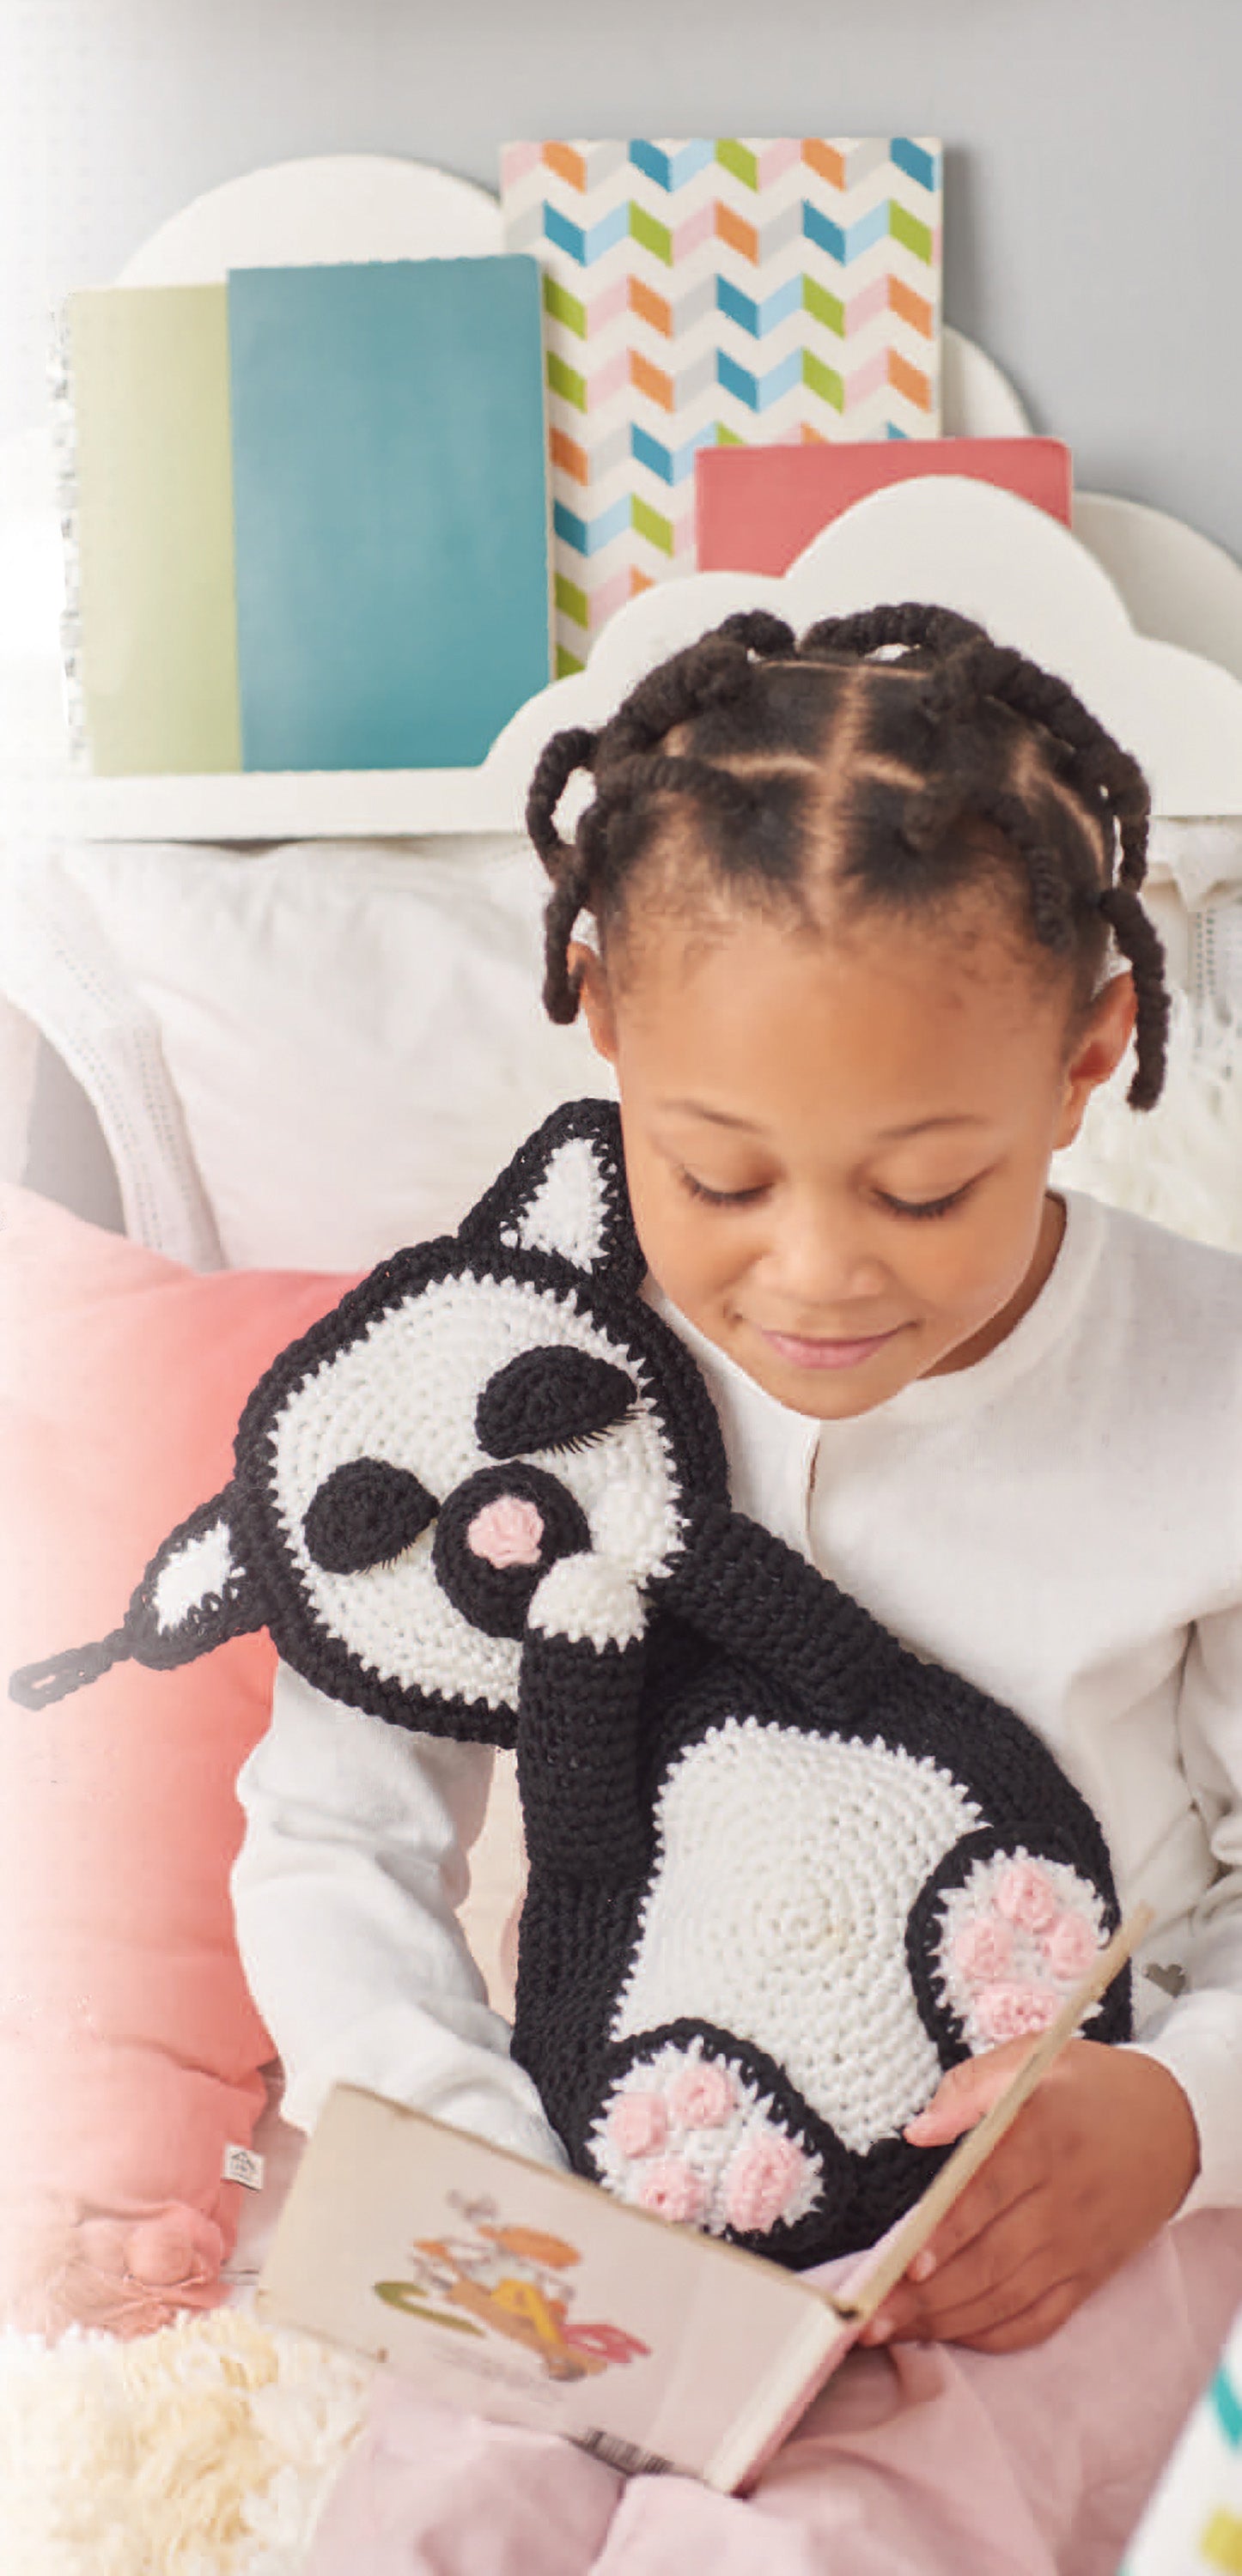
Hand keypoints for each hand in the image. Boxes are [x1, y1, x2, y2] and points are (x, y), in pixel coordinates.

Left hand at [859, 2040, 1200, 2354]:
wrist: (1177, 2125)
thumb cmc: (1090, 2087)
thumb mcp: (1035, 2057)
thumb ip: (970, 2087)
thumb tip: (918, 2131)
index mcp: (1043, 2137)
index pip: (987, 2191)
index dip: (945, 2231)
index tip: (904, 2262)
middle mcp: (1061, 2200)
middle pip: (988, 2259)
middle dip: (925, 2296)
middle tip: (869, 2315)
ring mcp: (1077, 2246)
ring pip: (1006, 2297)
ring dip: (945, 2321)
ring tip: (891, 2329)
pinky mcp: (1089, 2275)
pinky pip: (1039, 2319)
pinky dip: (992, 2333)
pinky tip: (949, 2333)